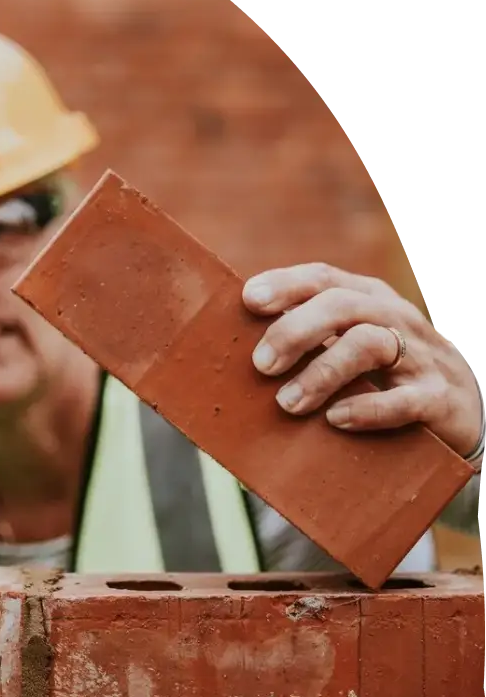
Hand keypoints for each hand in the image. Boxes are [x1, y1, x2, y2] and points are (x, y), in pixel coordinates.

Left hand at [242, 262, 482, 457]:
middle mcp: (394, 318)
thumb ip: (307, 336)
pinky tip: (336, 419)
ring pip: (369, 345)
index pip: (323, 277)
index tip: (249, 300)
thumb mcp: (350, 342)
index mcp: (368, 298)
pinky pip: (405, 399)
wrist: (466, 408)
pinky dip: (367, 408)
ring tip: (287, 402)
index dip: (286, 284)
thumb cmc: (387, 372)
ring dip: (322, 372)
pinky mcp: (439, 398)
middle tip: (260, 364)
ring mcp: (420, 356)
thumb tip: (234, 341)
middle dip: (295, 330)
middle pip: (342, 306)